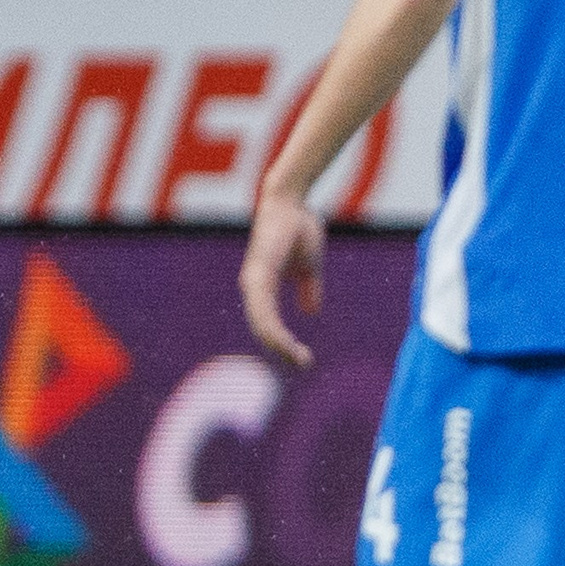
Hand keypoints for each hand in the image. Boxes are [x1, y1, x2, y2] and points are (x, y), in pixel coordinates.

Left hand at [240, 186, 325, 366]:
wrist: (292, 201)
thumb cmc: (298, 228)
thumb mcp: (309, 266)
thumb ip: (308, 288)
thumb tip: (311, 311)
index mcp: (262, 288)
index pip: (269, 325)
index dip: (284, 344)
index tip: (303, 359)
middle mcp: (253, 287)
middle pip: (263, 330)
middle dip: (283, 351)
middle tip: (303, 364)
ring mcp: (253, 281)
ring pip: (262, 325)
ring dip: (280, 345)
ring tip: (299, 359)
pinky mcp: (259, 274)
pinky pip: (264, 309)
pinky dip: (275, 329)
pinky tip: (287, 342)